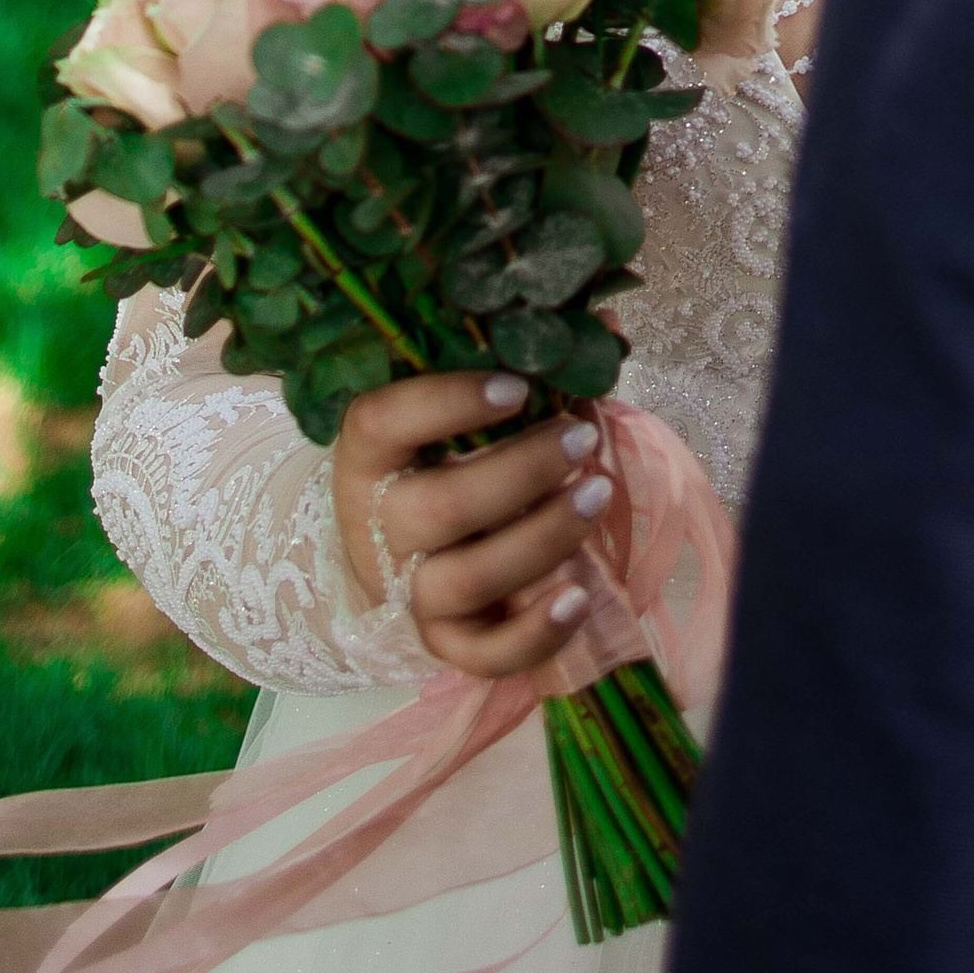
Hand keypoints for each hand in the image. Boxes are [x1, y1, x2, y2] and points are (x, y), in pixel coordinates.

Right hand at [332, 372, 613, 681]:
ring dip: (540, 539)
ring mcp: (409, 591)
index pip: (385, 422)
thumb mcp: (463, 410)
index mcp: (370, 453)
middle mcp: (379, 526)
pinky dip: (532, 634)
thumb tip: (603, 318)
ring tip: (598, 493)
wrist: (391, 554)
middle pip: (440, 509)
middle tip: (582, 437)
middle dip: (521, 472)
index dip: (447, 402)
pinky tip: (577, 597)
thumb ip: (522, 367)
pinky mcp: (443, 642)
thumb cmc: (441, 458)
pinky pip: (481, 654)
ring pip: (466, 580)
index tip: (516, 385)